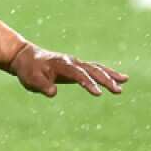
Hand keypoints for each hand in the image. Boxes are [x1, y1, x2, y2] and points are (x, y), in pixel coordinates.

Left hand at [10, 44, 126, 96]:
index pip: (78, 75)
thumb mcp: (30, 79)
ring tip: (125, 81)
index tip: (98, 93)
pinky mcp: (77, 67)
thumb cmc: (28, 70)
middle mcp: (71, 62)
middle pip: (92, 70)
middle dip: (105, 80)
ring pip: (96, 68)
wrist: (25, 57)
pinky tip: (121, 78)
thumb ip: (41, 85)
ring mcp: (75, 63)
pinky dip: (107, 72)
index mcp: (61, 65)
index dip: (88, 83)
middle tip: (118, 91)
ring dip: (110, 75)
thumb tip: (53, 92)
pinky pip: (95, 69)